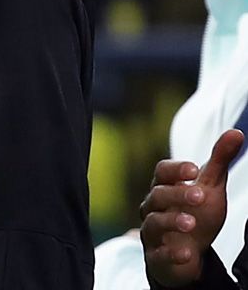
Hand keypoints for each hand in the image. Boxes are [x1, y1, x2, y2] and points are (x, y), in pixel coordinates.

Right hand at [142, 129, 244, 287]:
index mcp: (165, 187)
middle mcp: (153, 207)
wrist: (187, 251)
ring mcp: (153, 232)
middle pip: (157, 195)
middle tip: (201, 196)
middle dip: (178, 195)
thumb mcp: (210, 187)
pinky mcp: (157, 256)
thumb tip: (236, 132)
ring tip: (192, 224)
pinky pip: (158, 254)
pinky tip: (187, 252)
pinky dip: (171, 253)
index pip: (161, 172)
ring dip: (172, 222)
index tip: (194, 170)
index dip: (176, 170)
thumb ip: (219, 160)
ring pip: (153, 223)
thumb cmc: (196, 212)